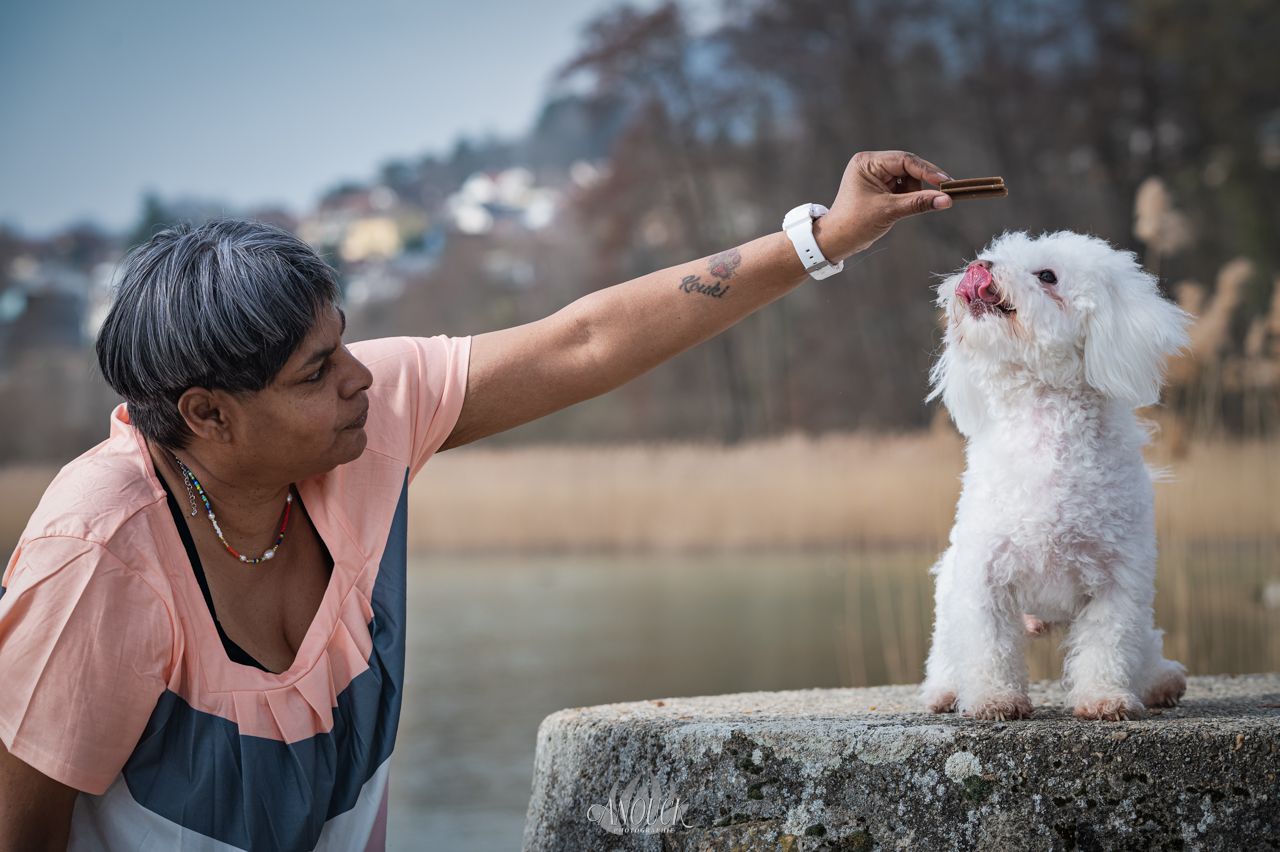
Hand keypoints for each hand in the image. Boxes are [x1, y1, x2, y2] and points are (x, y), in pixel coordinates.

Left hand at [812, 150, 952, 262]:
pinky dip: (907, 197)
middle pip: (908, 167)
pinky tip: (899, 209)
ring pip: (908, 178)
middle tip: (939, 196)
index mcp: (867, 162)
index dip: (927, 171)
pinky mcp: (879, 187)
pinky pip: (902, 188)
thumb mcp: (890, 211)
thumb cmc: (856, 223)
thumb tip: (946, 199)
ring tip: (900, 210)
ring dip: (912, 193)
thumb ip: (919, 203)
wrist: (837, 240)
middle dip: (919, 184)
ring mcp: (875, 175)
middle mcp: (871, 164)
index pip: (905, 160)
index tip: (946, 182)